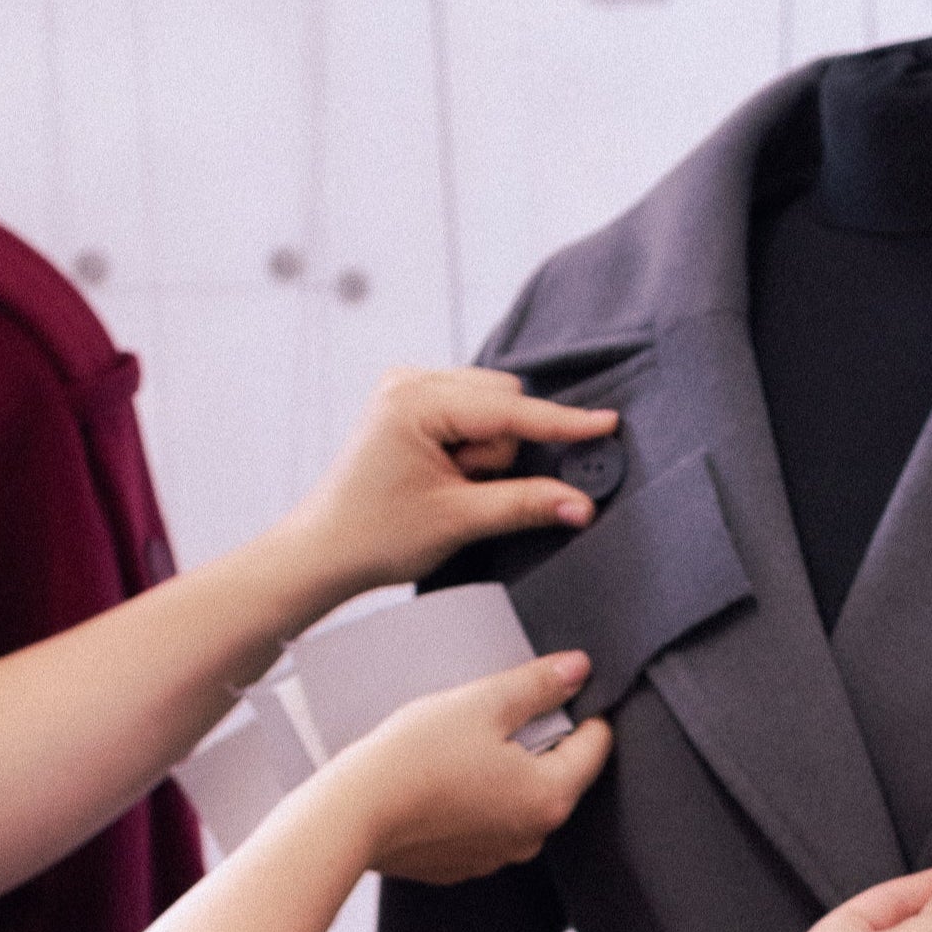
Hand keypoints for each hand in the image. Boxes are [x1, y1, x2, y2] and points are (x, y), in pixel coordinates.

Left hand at [285, 369, 619, 594]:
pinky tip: (445, 475)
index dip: (561, 423)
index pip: (508, 410)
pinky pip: (470, 414)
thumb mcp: (458, 521)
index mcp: (415, 401)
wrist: (324, 550)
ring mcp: (406, 389)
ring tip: (449, 487)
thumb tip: (581, 503)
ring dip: (486, 452)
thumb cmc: (376, 535)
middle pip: (502, 400)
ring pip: (490, 407)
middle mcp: (409, 381)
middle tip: (465, 490)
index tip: (607, 424)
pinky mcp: (409, 404)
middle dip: (499, 451)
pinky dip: (472, 448)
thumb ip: (525, 504)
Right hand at [329, 650, 612, 882]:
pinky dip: (476, 799)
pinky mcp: (462, 865)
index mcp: (550, 796)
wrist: (351, 816)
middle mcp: (533, 836)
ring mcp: (497, 856)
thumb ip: (537, 684)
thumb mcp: (482, 703)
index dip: (580, 709)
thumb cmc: (415, 756)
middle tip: (496, 713)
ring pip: (520, 800)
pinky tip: (443, 778)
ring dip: (507, 771)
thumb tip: (580, 668)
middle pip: (559, 773)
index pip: (596, 744)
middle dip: (540, 740)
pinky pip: (486, 823)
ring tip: (464, 744)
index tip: (550, 690)